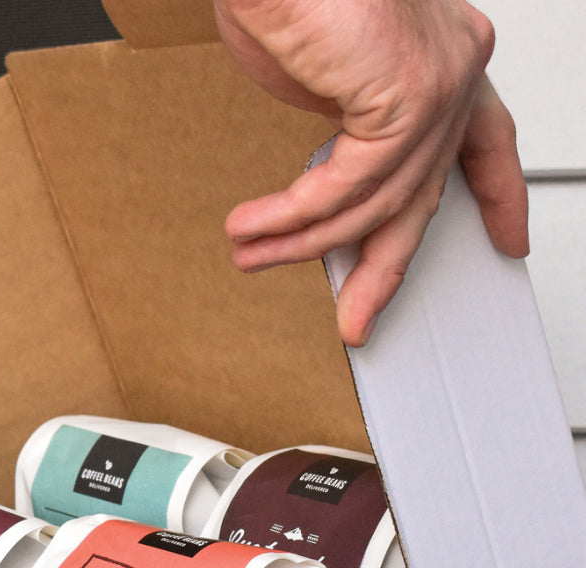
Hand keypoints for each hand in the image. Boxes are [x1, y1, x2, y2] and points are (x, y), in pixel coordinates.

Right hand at [213, 0, 528, 345]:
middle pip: (424, 196)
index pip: (487, 142)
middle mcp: (454, 68)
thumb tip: (330, 198)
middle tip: (356, 317)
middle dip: (380, 270)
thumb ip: (346, 138)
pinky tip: (259, 226)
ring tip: (252, 252)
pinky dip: (295, 216)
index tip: (507, 240)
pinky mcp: (410, 94)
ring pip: (377, 202)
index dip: (498, 195)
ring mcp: (440, 80)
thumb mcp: (323, 83)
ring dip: (301, 242)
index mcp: (444, 59)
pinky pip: (350, 187)